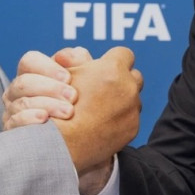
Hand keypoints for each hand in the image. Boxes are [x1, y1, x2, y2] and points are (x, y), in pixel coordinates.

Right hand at [1, 47, 93, 130]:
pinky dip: (29, 119)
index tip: (68, 78)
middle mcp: (17, 91)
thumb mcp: (82, 77)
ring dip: (47, 105)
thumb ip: (77, 61)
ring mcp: (12, 110)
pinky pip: (15, 122)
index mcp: (30, 73)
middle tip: (73, 97)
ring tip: (68, 112)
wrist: (79, 134)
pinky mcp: (11, 130)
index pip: (29, 61)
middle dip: (50, 88)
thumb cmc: (79, 100)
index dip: (48, 67)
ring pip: (22, 103)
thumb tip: (63, 57)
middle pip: (24, 82)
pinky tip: (45, 120)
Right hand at [52, 46, 142, 175]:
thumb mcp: (65, 73)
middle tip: (107, 86)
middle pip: (135, 76)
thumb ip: (78, 59)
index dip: (114, 59)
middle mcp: (128, 87)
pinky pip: (131, 118)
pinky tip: (103, 123)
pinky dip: (121, 119)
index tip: (107, 66)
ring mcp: (133, 108)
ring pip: (134, 99)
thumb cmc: (58, 103)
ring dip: (123, 101)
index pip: (125, 54)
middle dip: (124, 80)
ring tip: (103, 108)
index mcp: (113, 68)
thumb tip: (83, 53)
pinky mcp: (133, 127)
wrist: (62, 141)